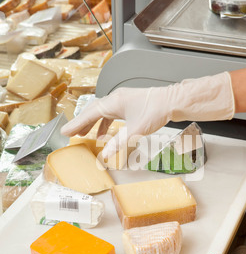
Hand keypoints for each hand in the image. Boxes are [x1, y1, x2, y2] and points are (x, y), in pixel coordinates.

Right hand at [61, 72, 233, 158]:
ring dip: (93, 123)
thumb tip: (105, 155)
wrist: (172, 101)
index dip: (76, 123)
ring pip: (102, 112)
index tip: (65, 131)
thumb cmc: (156, 111)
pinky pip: (111, 113)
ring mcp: (122, 100)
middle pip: (93, 111)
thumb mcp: (135, 130)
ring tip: (86, 136)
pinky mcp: (129, 103)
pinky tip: (107, 134)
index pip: (89, 113)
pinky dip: (106, 123)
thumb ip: (118, 143)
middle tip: (71, 134)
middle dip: (81, 123)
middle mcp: (116, 98)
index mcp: (113, 102)